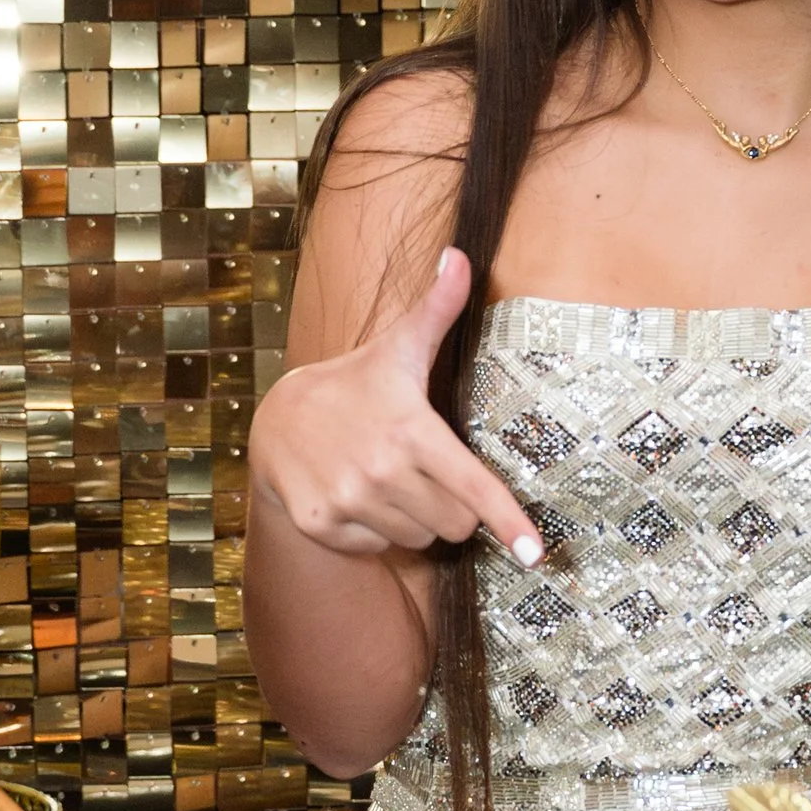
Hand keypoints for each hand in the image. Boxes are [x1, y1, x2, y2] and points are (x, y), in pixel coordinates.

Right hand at [248, 249, 541, 565]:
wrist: (276, 419)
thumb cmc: (355, 384)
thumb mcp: (396, 348)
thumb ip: (437, 309)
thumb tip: (461, 256)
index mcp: (411, 431)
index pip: (473, 487)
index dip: (508, 521)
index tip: (535, 555)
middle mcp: (380, 471)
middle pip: (456, 522)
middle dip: (452, 504)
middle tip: (423, 470)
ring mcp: (349, 501)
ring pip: (421, 538)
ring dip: (415, 517)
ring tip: (387, 478)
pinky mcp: (324, 526)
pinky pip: (381, 546)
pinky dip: (377, 529)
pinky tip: (358, 494)